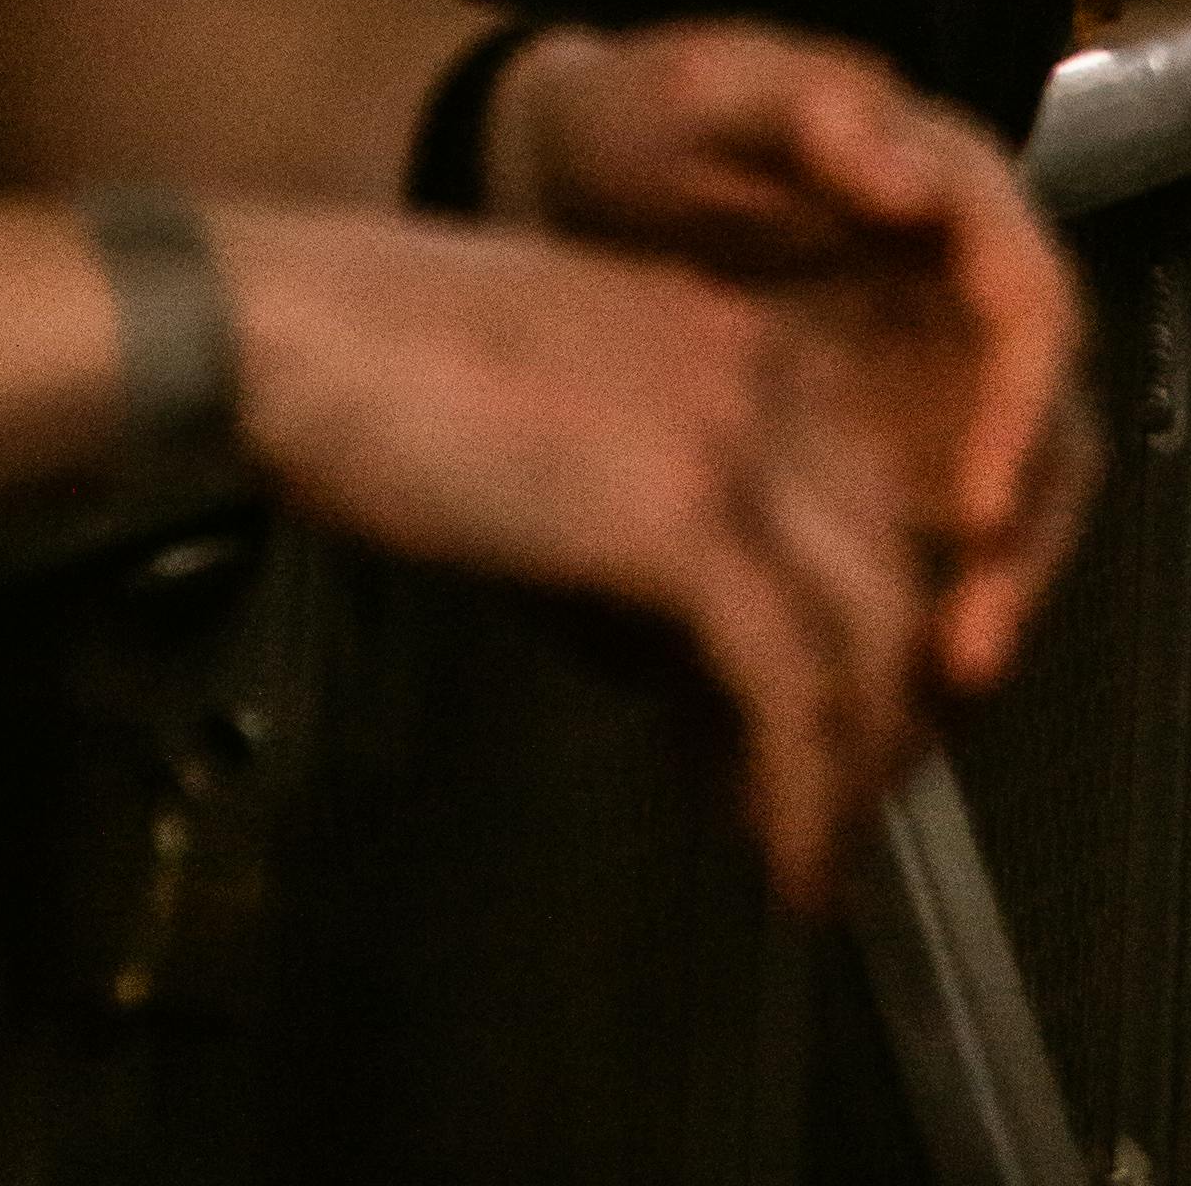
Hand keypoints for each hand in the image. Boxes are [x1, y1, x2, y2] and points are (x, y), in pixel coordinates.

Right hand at [208, 200, 1023, 905]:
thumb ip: (644, 543)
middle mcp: (763, 371)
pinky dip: (804, 792)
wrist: (290, 328)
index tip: (841, 730)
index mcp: (735, 334)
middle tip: (846, 815)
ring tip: (821, 862)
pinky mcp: (677, 520)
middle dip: (889, 712)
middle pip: (899, 565)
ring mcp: (731, 438)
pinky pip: (790, 684)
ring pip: (870, 635)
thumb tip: (698, 689)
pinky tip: (788, 860)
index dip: (875, 628)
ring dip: (858, 773)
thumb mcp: (557, 443)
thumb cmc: (380, 380)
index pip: (872, 493)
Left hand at [477, 21, 1091, 702]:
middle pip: (1043, 440)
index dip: (1021, 417)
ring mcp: (919, 389)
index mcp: (952, 203)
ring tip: (918, 709)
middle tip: (967, 657)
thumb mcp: (708, 85)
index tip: (979, 510)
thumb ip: (807, 107)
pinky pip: (911, 554)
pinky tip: (845, 703)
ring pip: (995, 518)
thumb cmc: (635, 119)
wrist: (545, 182)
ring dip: (970, 611)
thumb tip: (913, 178)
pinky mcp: (864, 460)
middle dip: (1020, 555)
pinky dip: (893, 627)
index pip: (1032, 315)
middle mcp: (961, 306)